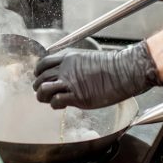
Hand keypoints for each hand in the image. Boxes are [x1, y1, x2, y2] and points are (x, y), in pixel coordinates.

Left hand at [33, 41, 162, 109]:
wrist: (125, 71)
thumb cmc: (111, 66)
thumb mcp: (88, 58)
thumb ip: (74, 66)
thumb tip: (68, 74)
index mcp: (68, 57)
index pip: (42, 64)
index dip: (38, 72)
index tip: (40, 78)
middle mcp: (66, 69)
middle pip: (40, 78)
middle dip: (38, 87)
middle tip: (43, 93)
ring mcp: (71, 82)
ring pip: (43, 90)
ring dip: (42, 97)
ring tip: (49, 100)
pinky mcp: (77, 96)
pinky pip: (56, 101)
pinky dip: (55, 105)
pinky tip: (61, 105)